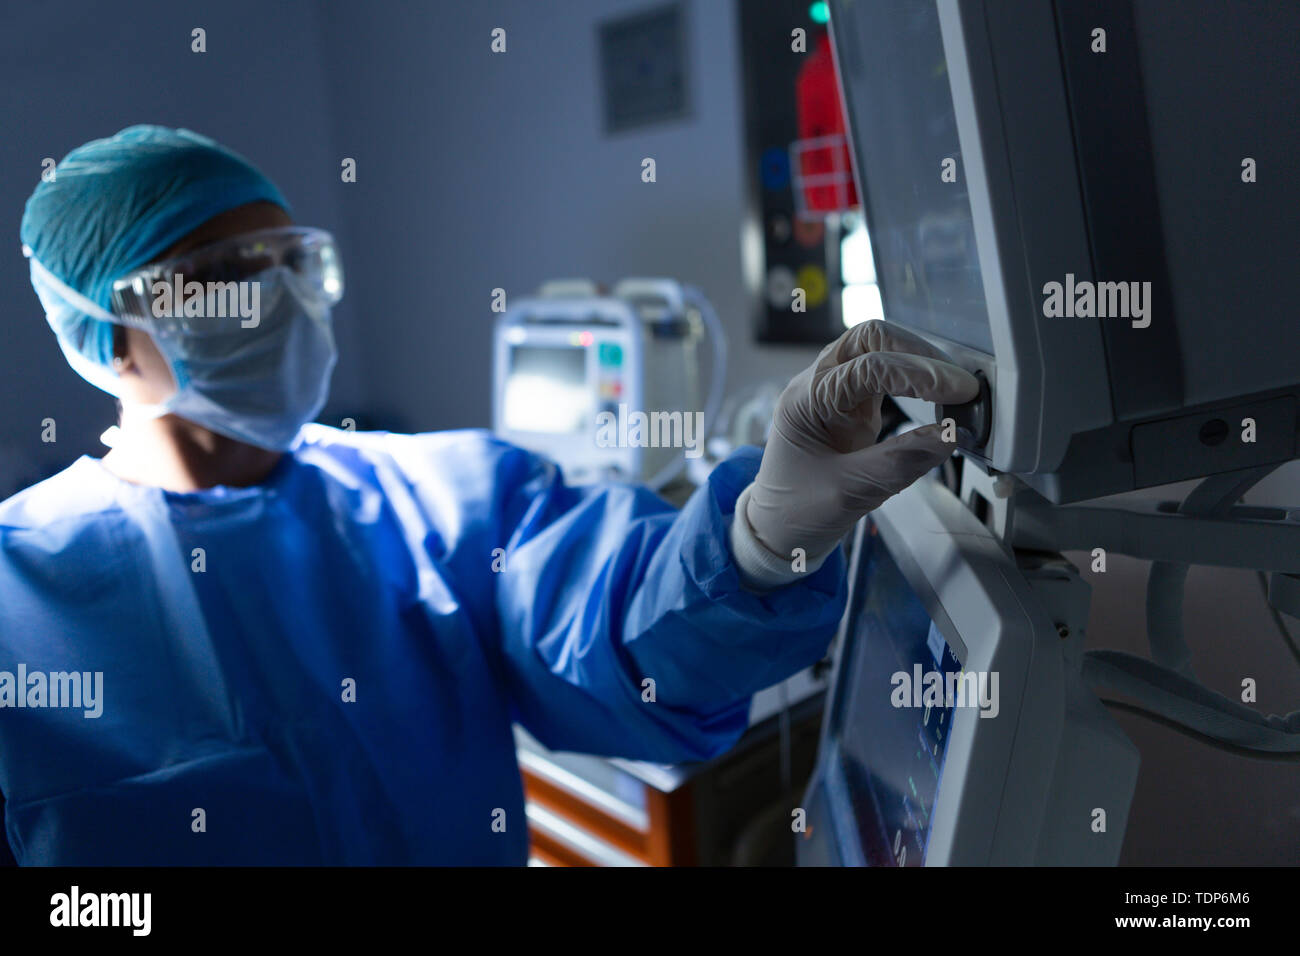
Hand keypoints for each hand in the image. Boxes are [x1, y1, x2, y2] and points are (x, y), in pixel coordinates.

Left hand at [734, 320, 978, 580]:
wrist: (776, 529)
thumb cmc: (796, 511)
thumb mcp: (848, 493)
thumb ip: (899, 463)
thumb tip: (950, 436)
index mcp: (806, 400)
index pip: (868, 366)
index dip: (919, 374)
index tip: (959, 391)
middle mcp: (818, 385)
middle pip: (871, 338)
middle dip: (918, 352)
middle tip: (958, 381)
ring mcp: (834, 392)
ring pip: (878, 349)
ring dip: (917, 361)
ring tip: (953, 387)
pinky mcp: (850, 405)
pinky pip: (884, 375)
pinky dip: (913, 378)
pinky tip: (935, 395)